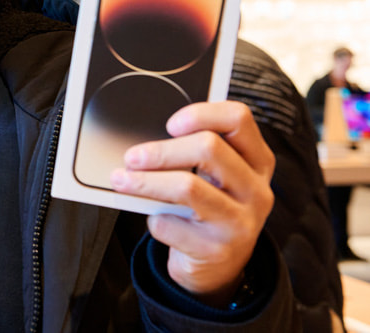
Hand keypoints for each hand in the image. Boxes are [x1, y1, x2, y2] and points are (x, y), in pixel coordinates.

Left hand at [109, 100, 274, 304]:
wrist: (218, 266)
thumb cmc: (210, 207)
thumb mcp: (214, 176)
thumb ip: (195, 152)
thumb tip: (147, 140)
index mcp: (257, 161)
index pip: (239, 119)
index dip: (201, 114)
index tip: (170, 124)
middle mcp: (256, 190)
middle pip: (208, 148)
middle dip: (161, 151)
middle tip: (132, 157)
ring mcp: (240, 222)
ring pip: (187, 186)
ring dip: (145, 182)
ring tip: (121, 180)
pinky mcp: (217, 249)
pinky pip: (171, 223)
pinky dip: (153, 219)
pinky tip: (155, 219)